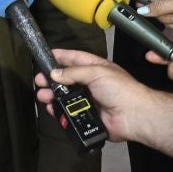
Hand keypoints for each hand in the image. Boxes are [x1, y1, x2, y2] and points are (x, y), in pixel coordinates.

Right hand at [35, 48, 156, 142]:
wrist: (133, 115)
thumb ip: (74, 72)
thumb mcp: (97, 73)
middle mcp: (91, 83)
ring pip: (66, 97)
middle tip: (39, 80)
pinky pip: (69, 113)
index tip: (45, 56)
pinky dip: (59, 112)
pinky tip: (52, 109)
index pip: (75, 58)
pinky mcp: (87, 116)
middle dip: (52, 79)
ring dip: (53, 96)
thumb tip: (55, 73)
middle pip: (67, 80)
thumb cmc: (120, 89)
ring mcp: (89, 100)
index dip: (61, 56)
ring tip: (43, 96)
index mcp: (96, 68)